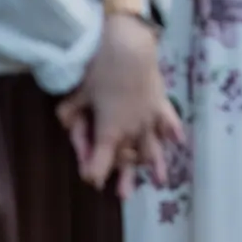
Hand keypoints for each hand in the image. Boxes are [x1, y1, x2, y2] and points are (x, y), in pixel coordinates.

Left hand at [57, 16, 182, 194]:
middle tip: (123, 195)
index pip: (100, 162)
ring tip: (160, 181)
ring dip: (155, 165)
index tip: (91, 179)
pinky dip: (173, 131)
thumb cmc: (101, 69)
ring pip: (153, 148)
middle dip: (125, 178)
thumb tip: (63, 121)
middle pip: (128, 161)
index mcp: (109, 132)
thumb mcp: (79, 92)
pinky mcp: (161, 103)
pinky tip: (178, 141)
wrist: (130, 47)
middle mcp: (132, 131)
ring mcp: (149, 118)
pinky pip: (168, 121)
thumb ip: (71, 111)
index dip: (94, 173)